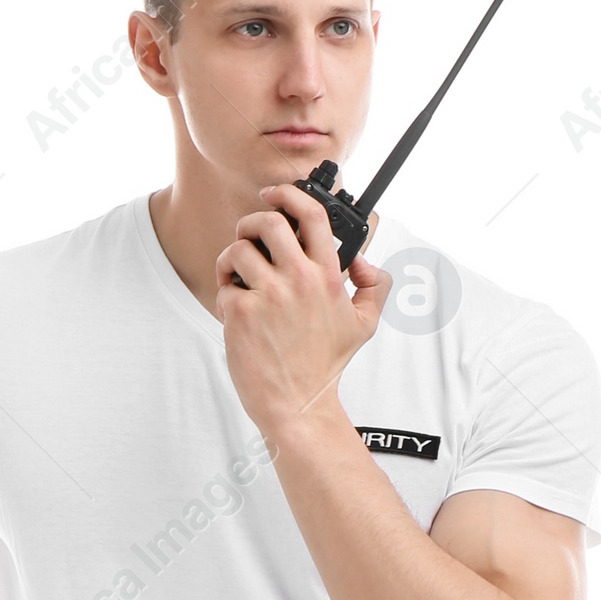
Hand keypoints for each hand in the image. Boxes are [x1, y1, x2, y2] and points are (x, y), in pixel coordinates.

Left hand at [216, 189, 388, 445]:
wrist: (297, 404)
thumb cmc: (324, 366)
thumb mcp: (364, 324)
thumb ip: (376, 286)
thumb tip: (363, 262)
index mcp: (328, 277)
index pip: (312, 215)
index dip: (291, 194)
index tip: (276, 194)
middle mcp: (299, 281)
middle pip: (268, 222)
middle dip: (252, 221)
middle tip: (249, 235)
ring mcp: (269, 296)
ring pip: (239, 250)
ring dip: (232, 259)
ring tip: (238, 279)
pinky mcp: (241, 313)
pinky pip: (224, 285)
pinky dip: (224, 293)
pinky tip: (234, 310)